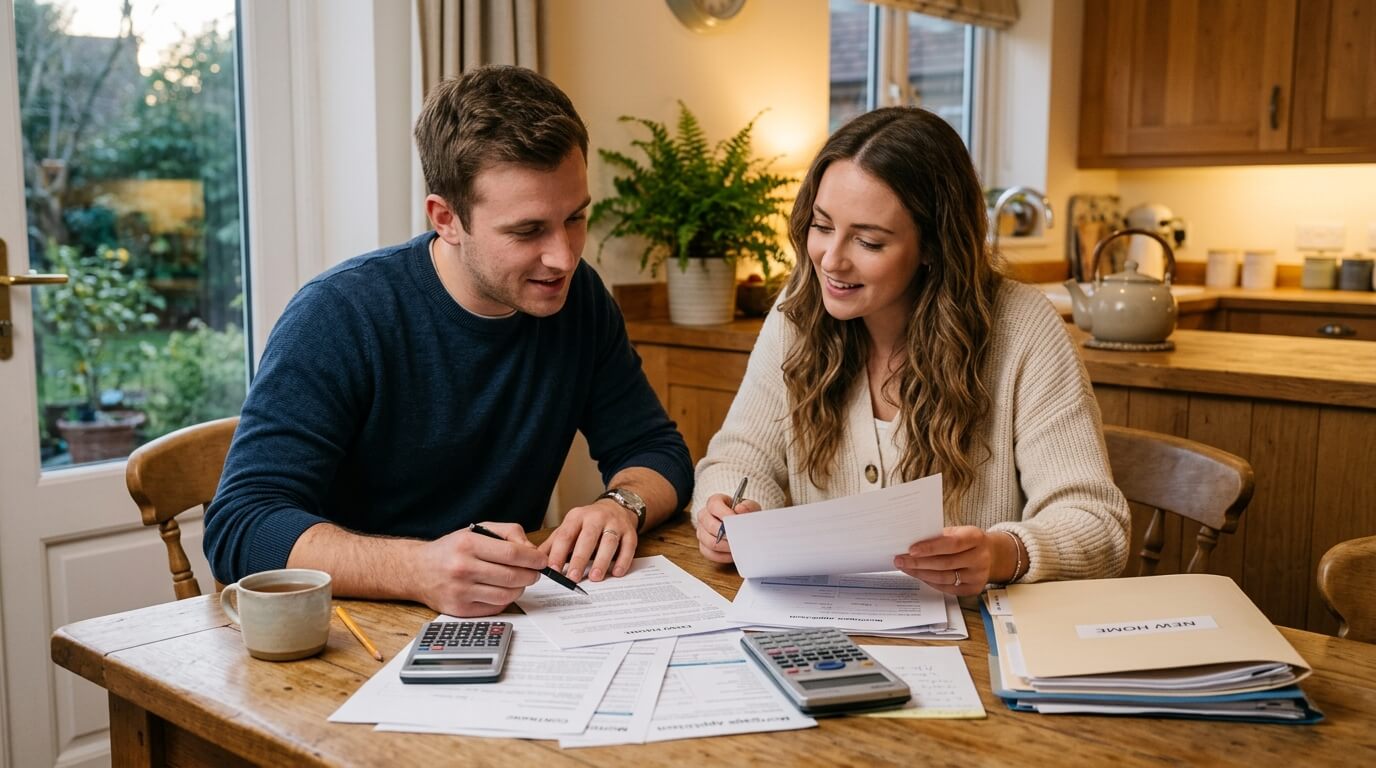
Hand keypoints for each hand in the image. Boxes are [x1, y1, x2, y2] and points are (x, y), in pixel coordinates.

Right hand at [410, 522, 545, 616]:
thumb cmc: (451, 549)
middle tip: (534, 573)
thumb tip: (531, 550)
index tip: (541, 561)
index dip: (533, 558)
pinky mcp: (460, 610)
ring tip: (518, 581)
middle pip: (512, 576)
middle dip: (530, 575)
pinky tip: (501, 591)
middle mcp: (462, 568)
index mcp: (468, 545)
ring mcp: (460, 591)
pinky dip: (505, 600)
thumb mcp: (477, 530)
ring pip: (506, 595)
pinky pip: (495, 608)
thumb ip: (508, 534)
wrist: (418, 570)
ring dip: (520, 589)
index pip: (512, 554)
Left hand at [540, 499, 637, 581]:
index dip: (559, 552)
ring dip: (602, 560)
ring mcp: (615, 524)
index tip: (553, 570)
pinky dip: (623, 560)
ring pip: (609, 541)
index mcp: (577, 517)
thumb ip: (554, 543)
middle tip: (573, 578)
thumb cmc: (589, 522)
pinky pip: (628, 546)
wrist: (617, 506)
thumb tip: (535, 560)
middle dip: (580, 559)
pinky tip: (616, 572)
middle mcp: (596, 518)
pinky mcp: (630, 532)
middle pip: (587, 538)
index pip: (566, 535)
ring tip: (595, 577)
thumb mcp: (570, 527)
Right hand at [695, 494, 760, 563]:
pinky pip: (710, 554)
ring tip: (738, 546)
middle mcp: (704, 516)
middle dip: (727, 534)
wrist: (740, 525)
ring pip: (710, 542)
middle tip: (740, 537)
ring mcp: (701, 532)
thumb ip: (747, 506)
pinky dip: (723, 556)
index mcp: (713, 502)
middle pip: (711, 526)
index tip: (737, 521)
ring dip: (726, 547)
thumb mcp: (749, 507)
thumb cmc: (743, 515)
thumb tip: (740, 509)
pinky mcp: (703, 546)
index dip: (725, 514)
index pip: (714, 506)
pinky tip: (733, 553)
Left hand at [893, 526, 997, 595]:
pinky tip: (918, 575)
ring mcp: (978, 576)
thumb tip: (911, 543)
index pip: (951, 544)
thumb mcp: (957, 532)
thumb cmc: (967, 541)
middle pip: (945, 563)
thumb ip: (939, 537)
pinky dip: (930, 581)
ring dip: (920, 573)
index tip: (910, 550)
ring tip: (905, 568)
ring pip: (944, 578)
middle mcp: (980, 558)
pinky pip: (947, 588)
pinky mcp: (973, 589)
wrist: (990, 555)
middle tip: (900, 560)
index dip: (930, 548)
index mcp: (976, 538)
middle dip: (918, 563)